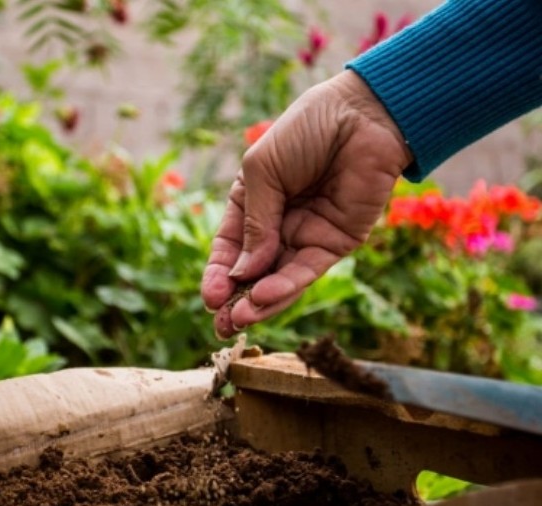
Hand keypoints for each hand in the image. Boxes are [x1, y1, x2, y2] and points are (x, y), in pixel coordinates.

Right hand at [202, 70, 412, 338]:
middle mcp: (277, 225)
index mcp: (252, 203)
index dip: (218, 273)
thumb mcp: (262, 172)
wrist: (361, 115)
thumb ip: (254, 222)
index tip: (209, 298)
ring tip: (240, 318)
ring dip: (259, 301)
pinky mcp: (336, 243)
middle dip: (235, 300)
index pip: (229, 247)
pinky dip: (286, 285)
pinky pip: (307, 270)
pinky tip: (265, 296)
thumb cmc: (305, 132)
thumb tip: (243, 272)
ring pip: (279, 278)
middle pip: (252, 272)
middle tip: (221, 325)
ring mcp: (307, 236)